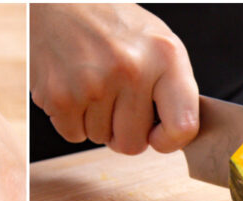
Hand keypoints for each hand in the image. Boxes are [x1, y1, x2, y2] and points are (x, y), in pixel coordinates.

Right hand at [30, 4, 198, 153]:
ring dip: (96, 121)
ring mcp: (93, 84)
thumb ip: (173, 88)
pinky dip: (72, 120)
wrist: (62, 2)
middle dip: (123, 130)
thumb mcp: (157, 43)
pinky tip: (74, 89)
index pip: (183, 126)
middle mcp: (131, 69)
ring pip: (101, 139)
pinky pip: (74, 135)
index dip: (169, 141)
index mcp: (165, 55)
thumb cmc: (113, 25)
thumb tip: (173, 136)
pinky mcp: (59, 96)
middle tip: (115, 100)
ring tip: (93, 85)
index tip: (157, 136)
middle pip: (133, 144)